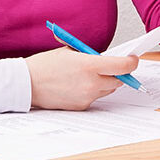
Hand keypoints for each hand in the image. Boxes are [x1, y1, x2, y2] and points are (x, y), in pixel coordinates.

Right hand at [25, 48, 139, 109]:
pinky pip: (95, 97)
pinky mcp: (81, 106)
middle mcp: (91, 83)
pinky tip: (77, 85)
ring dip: (105, 82)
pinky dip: (92, 91)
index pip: (122, 66)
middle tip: (111, 67)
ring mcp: (87, 96)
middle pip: (119, 80)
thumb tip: (106, 59)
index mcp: (89, 65)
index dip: (131, 62)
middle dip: (117, 73)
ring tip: (87, 75)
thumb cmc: (45, 65)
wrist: (27, 84)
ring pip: (107, 90)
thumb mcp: (69, 52)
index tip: (132, 59)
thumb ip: (90, 56)